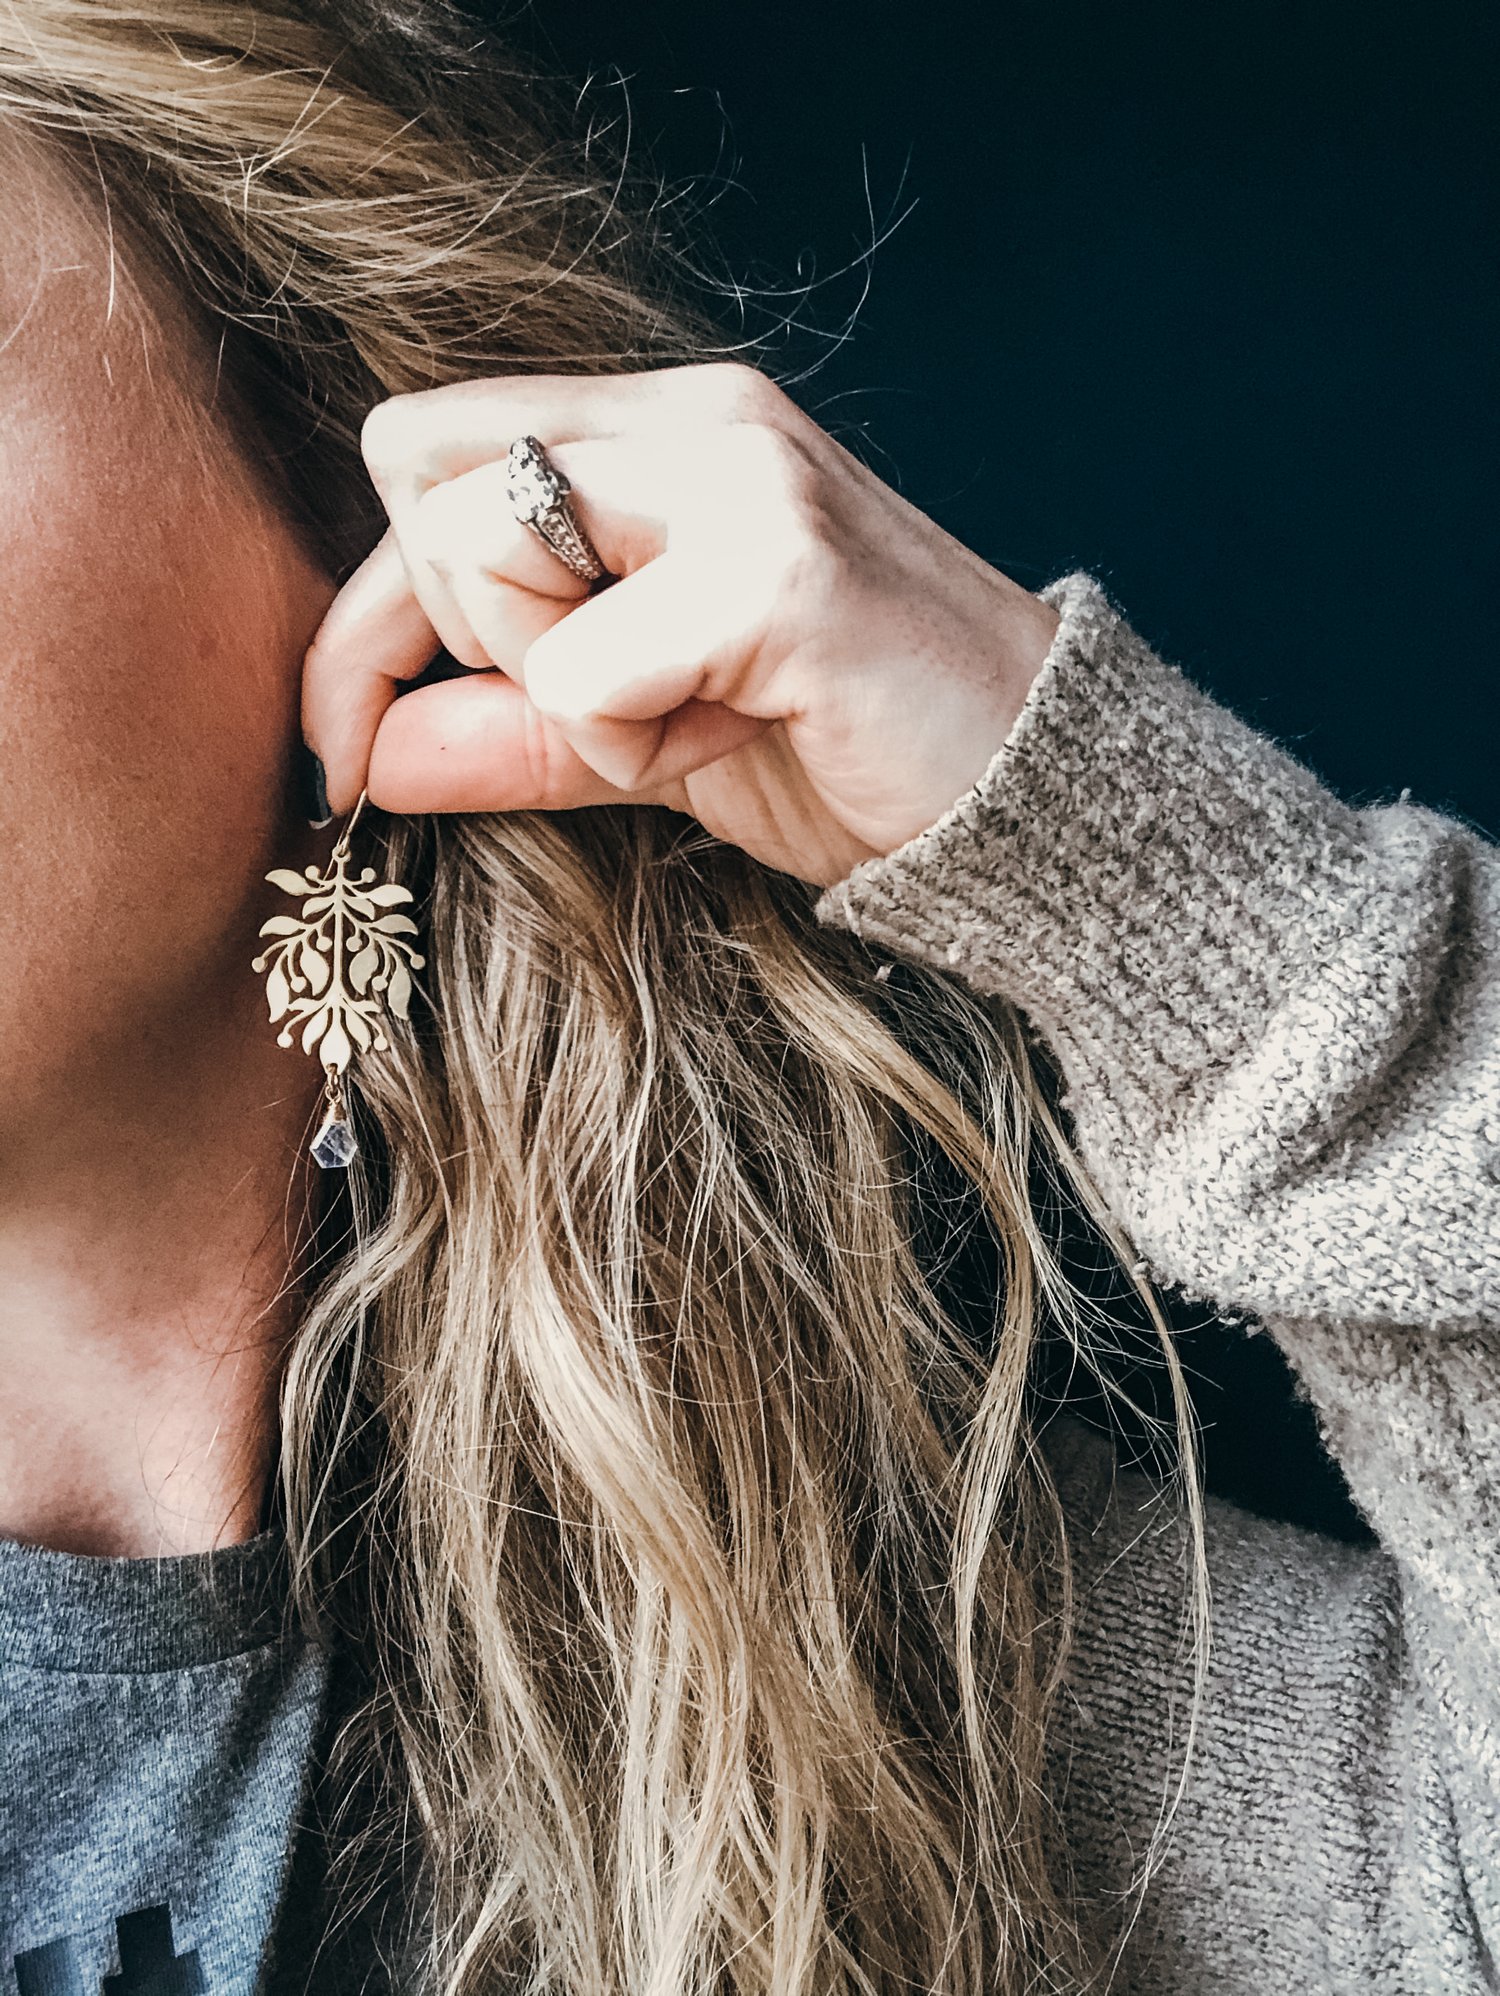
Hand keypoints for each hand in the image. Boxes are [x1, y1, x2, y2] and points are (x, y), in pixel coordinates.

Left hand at [302, 362, 1060, 887]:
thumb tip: (370, 757)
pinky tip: (733, 741)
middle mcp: (699, 418)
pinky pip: (581, 669)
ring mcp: (744, 479)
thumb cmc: (847, 753)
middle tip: (597, 705)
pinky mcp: (780, 571)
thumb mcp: (649, 741)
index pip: (423, 452)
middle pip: (420, 472)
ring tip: (691, 721)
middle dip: (463, 631)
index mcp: (664, 431)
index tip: (351, 742)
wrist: (1032, 799)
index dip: (366, 608)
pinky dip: (628, 744)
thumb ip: (513, 728)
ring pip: (487, 554)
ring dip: (560, 689)